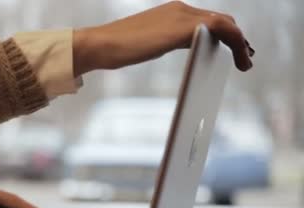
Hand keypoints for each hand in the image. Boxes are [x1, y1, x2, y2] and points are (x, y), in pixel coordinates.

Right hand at [73, 1, 253, 75]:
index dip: (224, 33)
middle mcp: (180, 9)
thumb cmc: (115, 48)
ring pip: (226, 24)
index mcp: (171, 12)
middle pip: (221, 20)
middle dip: (236, 38)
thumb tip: (176, 49)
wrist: (99, 45)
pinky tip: (239, 60)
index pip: (206, 19)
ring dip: (240, 43)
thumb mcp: (146, 42)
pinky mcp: (183, 29)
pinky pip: (223, 31)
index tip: (232, 49)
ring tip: (245, 63)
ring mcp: (182, 17)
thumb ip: (164, 40)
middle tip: (244, 57)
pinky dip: (236, 43)